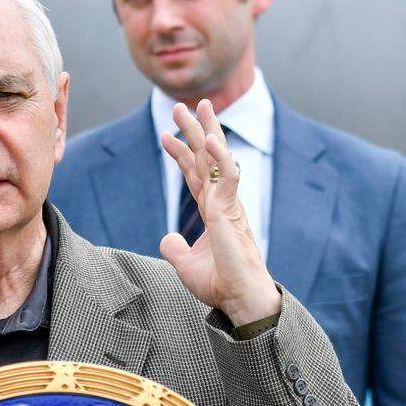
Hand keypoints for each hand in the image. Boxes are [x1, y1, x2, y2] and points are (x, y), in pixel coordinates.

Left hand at [159, 100, 280, 325]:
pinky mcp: (232, 212)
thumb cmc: (220, 285)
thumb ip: (175, 250)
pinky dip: (220, 157)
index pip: (194, 175)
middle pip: (205, 159)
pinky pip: (228, 178)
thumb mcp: (186, 266)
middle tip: (181, 106)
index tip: (167, 135)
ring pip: (217, 160)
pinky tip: (210, 139)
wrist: (239, 299)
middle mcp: (222, 203)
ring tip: (195, 106)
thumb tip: (167, 238)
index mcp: (212, 212)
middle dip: (194, 131)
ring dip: (205, 131)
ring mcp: (228, 204)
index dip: (180, 154)